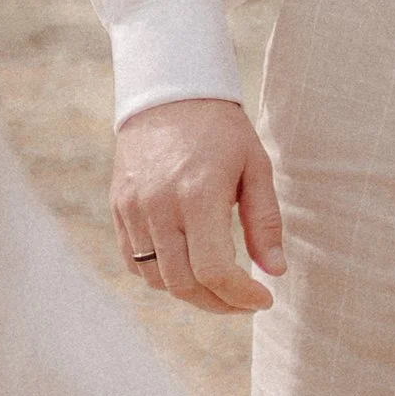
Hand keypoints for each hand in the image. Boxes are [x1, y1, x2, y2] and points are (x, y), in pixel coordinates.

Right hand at [111, 98, 284, 315]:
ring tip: (217, 285)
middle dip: (218, 303)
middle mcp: (160, 206)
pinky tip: (186, 267)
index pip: (214, 270)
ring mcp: (134, 208)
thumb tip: (275, 272)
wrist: (170, 92)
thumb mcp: (256, 167)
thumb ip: (264, 222)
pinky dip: (160, 275)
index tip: (263, 299)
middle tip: (243, 301)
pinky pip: (134, 260)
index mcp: (199, 195)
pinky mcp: (119, 207)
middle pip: (184, 284)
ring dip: (190, 293)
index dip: (240, 296)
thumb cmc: (221, 129)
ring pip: (157, 278)